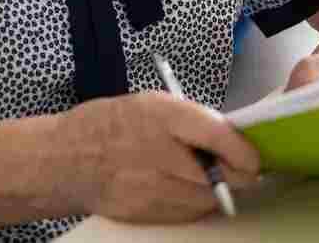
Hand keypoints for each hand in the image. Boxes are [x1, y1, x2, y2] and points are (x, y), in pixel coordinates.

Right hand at [62, 91, 260, 223]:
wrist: (65, 160)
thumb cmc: (109, 125)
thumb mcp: (150, 104)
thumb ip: (191, 121)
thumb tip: (232, 139)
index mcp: (160, 116)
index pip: (217, 135)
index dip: (243, 150)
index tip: (253, 157)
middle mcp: (157, 153)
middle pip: (219, 176)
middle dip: (236, 174)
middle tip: (241, 169)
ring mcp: (150, 188)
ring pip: (207, 199)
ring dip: (215, 190)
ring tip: (203, 176)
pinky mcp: (145, 213)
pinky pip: (187, 213)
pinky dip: (193, 203)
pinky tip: (180, 188)